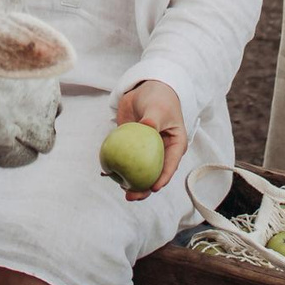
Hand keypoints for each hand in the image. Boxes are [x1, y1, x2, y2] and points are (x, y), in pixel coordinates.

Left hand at [116, 80, 187, 200]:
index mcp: (175, 145)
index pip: (171, 165)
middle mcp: (163, 152)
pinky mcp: (133, 148)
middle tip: (131, 195)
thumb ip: (153, 119)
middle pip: (155, 174)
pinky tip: (109, 174)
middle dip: (144, 188)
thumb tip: (146, 127)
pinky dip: (119, 168)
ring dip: (131, 183)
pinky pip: (126, 160)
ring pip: (141, 172)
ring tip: (121, 189)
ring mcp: (147, 152)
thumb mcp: (158, 108)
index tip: (153, 188)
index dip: (163, 179)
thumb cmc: (158, 97)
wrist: (144, 89)